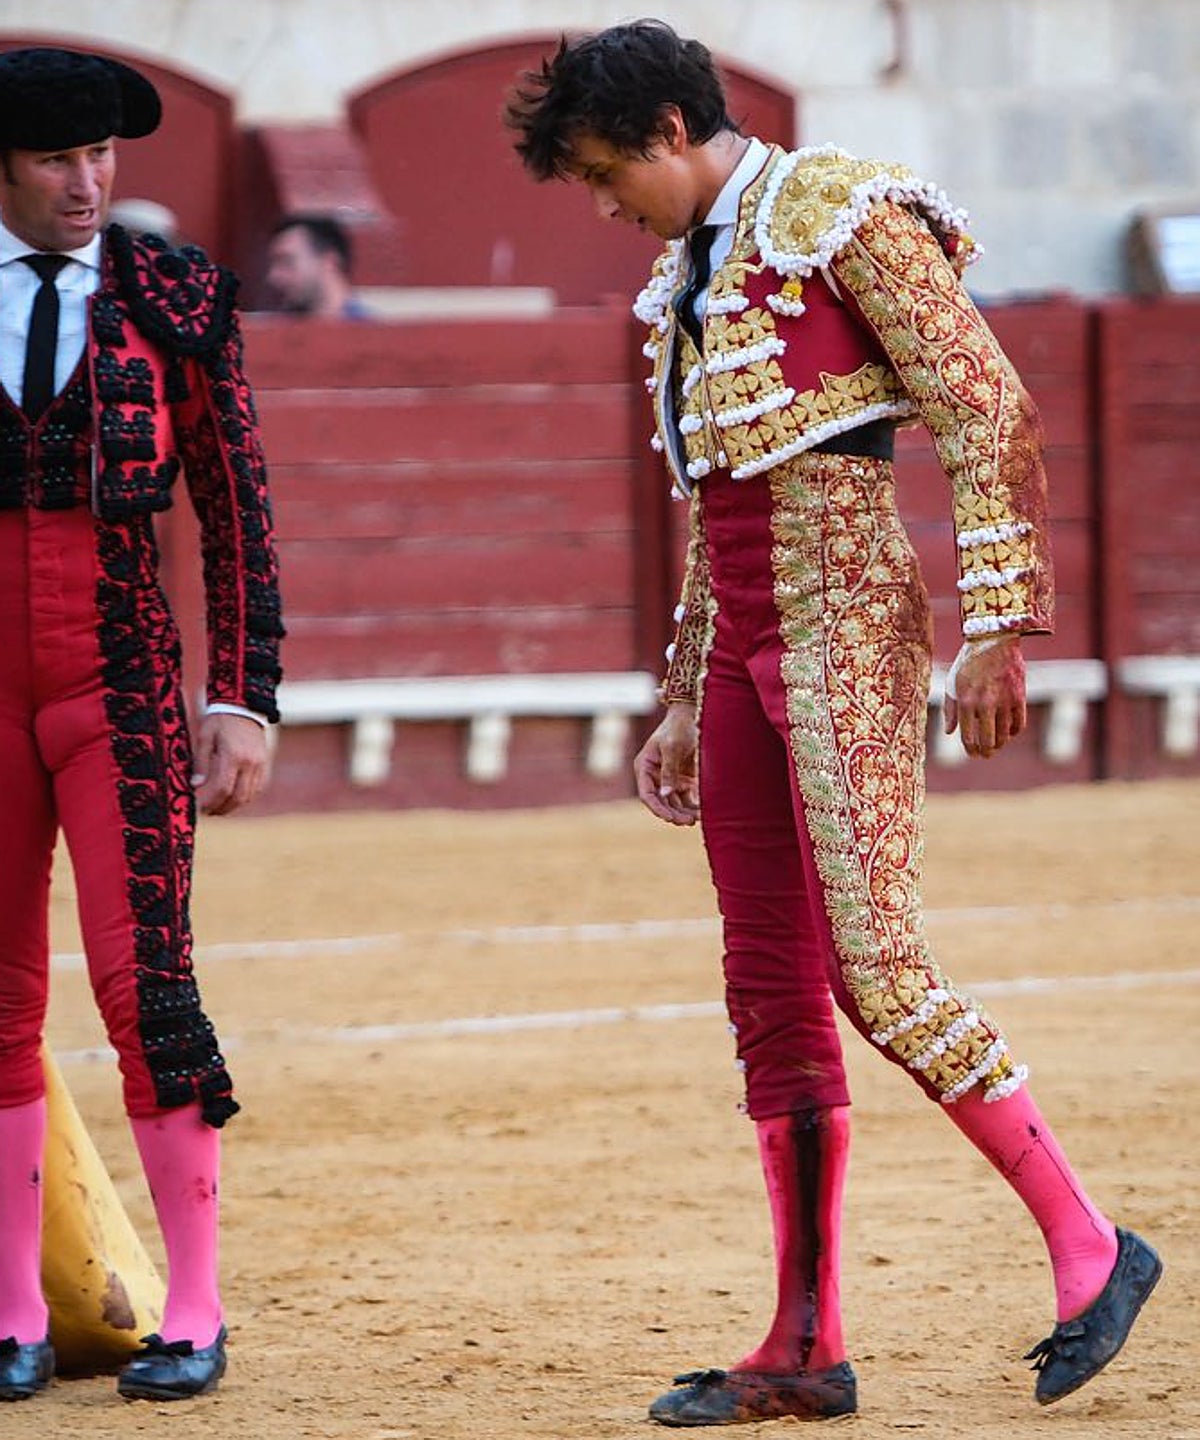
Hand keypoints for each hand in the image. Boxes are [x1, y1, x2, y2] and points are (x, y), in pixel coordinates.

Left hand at [192, 713, 270, 815]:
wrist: (244, 706)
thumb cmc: (220, 720)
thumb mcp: (205, 737)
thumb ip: (201, 762)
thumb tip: (195, 785)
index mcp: (234, 755)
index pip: (223, 788)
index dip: (211, 802)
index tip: (200, 808)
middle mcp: (250, 762)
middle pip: (238, 796)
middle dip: (222, 808)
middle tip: (208, 812)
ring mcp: (261, 764)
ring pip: (249, 795)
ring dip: (234, 805)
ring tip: (219, 808)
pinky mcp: (265, 764)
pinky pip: (257, 788)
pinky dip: (245, 797)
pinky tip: (233, 798)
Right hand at [634, 703, 700, 825]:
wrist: (692, 715)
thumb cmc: (678, 727)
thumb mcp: (672, 747)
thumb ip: (669, 771)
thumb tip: (666, 795)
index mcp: (645, 767)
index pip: (647, 794)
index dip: (657, 809)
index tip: (670, 818)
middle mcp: (655, 776)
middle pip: (661, 802)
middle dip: (674, 813)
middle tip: (689, 821)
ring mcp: (669, 778)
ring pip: (674, 803)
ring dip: (684, 812)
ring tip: (697, 818)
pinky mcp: (683, 779)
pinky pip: (686, 797)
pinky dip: (693, 805)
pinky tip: (703, 811)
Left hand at [944, 636, 1026, 758]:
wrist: (994, 640)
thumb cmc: (968, 662)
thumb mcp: (952, 683)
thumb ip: (950, 709)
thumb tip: (950, 733)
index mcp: (966, 701)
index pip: (968, 736)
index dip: (971, 749)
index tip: (973, 754)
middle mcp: (985, 704)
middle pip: (988, 741)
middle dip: (986, 752)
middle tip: (985, 755)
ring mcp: (1004, 701)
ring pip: (1004, 735)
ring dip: (1000, 744)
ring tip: (996, 746)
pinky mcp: (1019, 697)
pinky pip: (1019, 724)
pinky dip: (1014, 732)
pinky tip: (1009, 732)